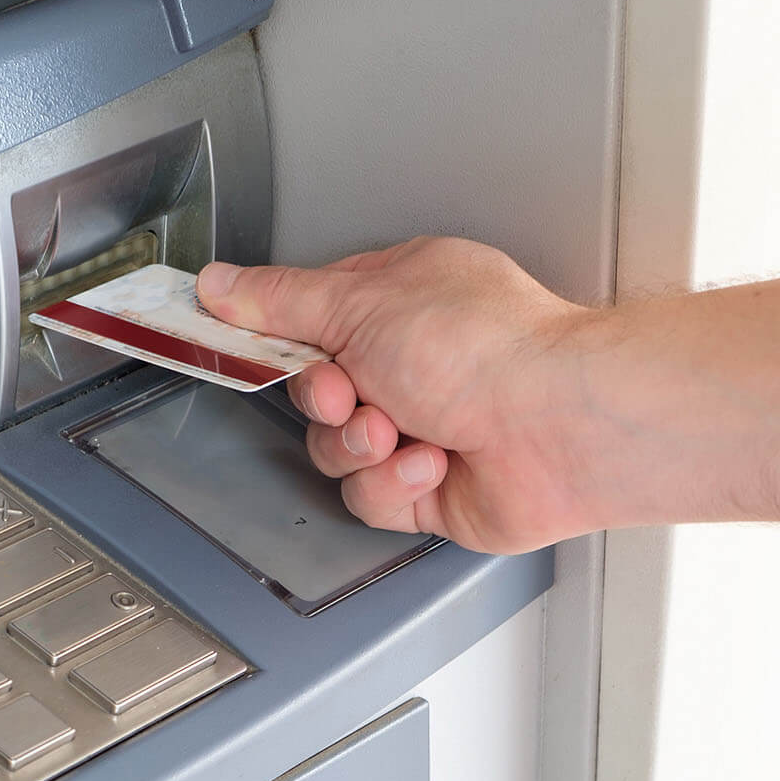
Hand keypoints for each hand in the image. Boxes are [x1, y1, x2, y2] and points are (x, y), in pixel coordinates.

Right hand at [196, 237, 591, 552]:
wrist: (557, 425)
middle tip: (347, 391)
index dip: (272, 336)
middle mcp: (412, 361)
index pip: (307, 316)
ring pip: (336, 450)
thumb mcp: (361, 303)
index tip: (237, 343)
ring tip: (402, 428)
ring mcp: (423, 424)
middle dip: (323, 399)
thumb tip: (222, 284)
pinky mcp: (430, 488)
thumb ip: (281, 300)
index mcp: (399, 298)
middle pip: (314, 392)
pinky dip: (395, 482)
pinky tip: (434, 461)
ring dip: (361, 444)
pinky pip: (370, 496)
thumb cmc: (489, 348)